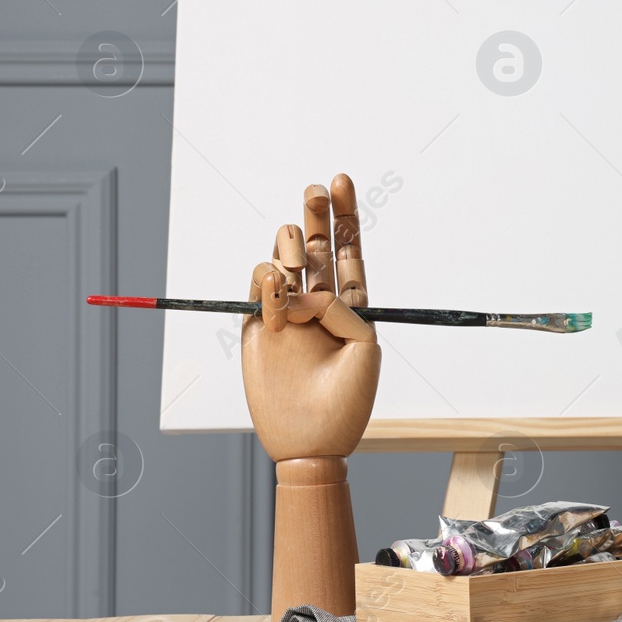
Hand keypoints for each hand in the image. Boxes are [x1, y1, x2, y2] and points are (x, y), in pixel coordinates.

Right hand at [242, 174, 380, 461]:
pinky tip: (278, 288)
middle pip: (315, 248)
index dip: (344, 216)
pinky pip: (257, 290)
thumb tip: (306, 292)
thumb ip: (342, 310)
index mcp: (350, 306)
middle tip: (315, 189)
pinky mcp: (256, 328)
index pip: (347, 251)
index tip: (340, 180)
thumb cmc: (348, 399)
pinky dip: (267, 282)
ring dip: (291, 247)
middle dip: (315, 214)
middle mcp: (317, 304)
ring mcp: (285, 314)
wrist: (312, 441)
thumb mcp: (365, 347)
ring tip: (297, 257)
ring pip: (284, 262)